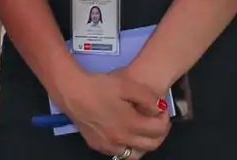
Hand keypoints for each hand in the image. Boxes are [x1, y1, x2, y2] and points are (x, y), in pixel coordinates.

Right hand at [53, 68, 169, 156]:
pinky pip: (119, 152)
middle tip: (156, 120)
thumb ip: (148, 97)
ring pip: (135, 154)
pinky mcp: (97, 146)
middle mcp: (120, 140)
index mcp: (130, 124)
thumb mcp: (126, 84)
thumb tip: (160, 108)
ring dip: (143, 143)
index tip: (161, 110)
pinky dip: (127, 146)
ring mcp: (108, 146)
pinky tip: (124, 132)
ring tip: (141, 128)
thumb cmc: (99, 86)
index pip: (158, 130)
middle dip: (159, 133)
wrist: (71, 92)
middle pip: (150, 145)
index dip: (165, 119)